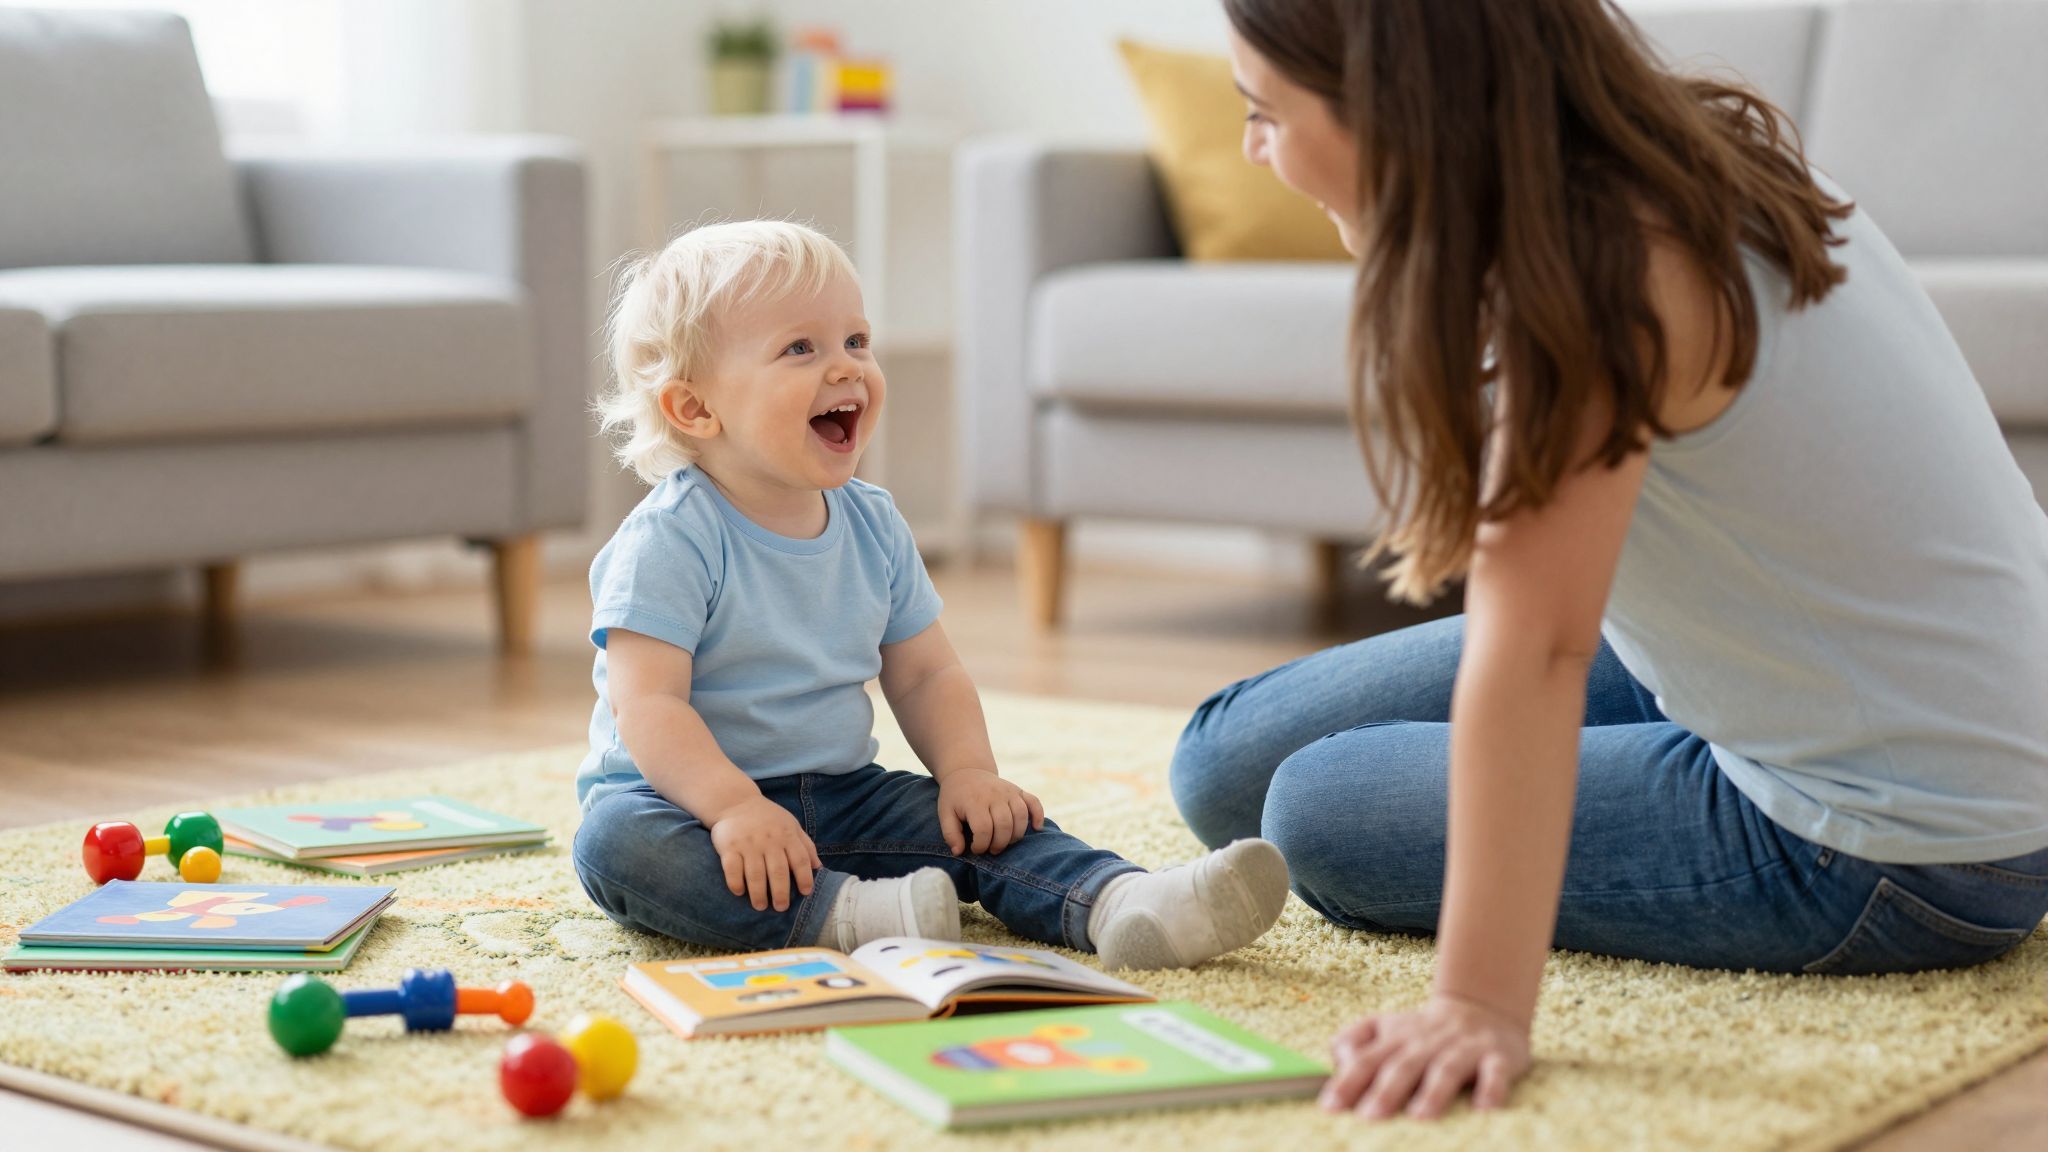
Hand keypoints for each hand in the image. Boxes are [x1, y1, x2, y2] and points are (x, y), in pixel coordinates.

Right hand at [707, 796, 822, 911]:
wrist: (735, 802)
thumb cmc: (768, 818)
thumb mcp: (791, 825)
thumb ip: (806, 845)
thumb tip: (819, 868)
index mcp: (787, 835)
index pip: (800, 859)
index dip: (805, 877)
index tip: (805, 893)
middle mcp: (769, 840)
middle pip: (778, 871)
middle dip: (781, 893)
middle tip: (781, 908)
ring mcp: (748, 844)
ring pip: (755, 874)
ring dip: (758, 893)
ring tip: (760, 906)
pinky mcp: (729, 846)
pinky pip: (732, 869)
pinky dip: (735, 883)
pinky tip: (739, 892)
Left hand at [936, 767, 1044, 854]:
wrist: (967, 771)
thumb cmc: (955, 797)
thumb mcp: (945, 813)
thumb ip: (950, 834)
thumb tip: (959, 852)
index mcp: (975, 802)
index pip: (983, 830)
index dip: (980, 846)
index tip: (975, 849)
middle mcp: (994, 795)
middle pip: (1004, 825)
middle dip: (998, 844)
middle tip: (991, 849)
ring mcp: (1009, 792)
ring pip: (1021, 817)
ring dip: (1015, 836)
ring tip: (1005, 842)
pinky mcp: (1019, 791)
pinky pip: (1034, 802)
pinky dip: (1038, 816)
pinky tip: (1036, 828)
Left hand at [1320, 993, 1530, 1119]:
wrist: (1482, 1007)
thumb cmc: (1422, 1033)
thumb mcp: (1383, 1028)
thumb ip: (1353, 1042)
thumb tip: (1337, 1063)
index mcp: (1395, 1038)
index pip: (1365, 1059)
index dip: (1347, 1082)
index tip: (1330, 1107)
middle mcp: (1426, 1042)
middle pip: (1403, 1064)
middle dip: (1386, 1090)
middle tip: (1369, 1117)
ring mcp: (1463, 1048)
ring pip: (1446, 1068)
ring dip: (1433, 1092)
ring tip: (1420, 1117)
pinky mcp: (1497, 1057)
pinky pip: (1495, 1072)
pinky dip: (1491, 1089)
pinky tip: (1484, 1109)